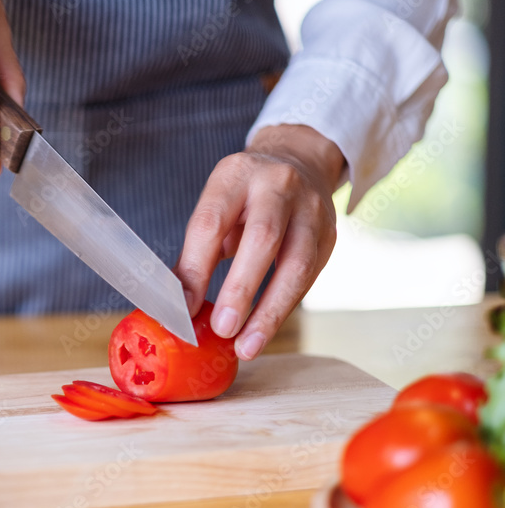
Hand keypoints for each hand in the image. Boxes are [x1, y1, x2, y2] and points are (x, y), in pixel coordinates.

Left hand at [174, 124, 345, 360]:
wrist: (299, 161)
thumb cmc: (245, 196)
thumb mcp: (216, 208)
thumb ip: (197, 252)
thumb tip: (177, 303)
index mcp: (235, 176)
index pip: (212, 222)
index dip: (196, 268)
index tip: (184, 308)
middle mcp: (278, 185)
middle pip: (263, 237)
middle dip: (241, 288)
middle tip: (223, 329)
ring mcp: (311, 209)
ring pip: (296, 263)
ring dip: (270, 311)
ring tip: (247, 346)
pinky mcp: (330, 235)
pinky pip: (308, 278)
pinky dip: (284, 308)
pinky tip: (264, 331)